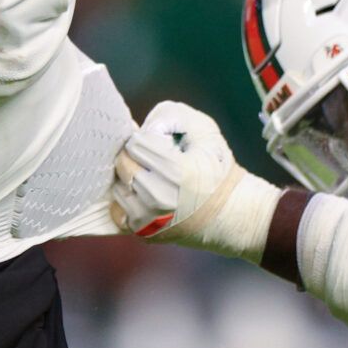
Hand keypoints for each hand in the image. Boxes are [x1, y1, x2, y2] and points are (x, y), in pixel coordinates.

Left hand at [111, 100, 279, 259]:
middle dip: (134, 154)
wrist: (230, 214)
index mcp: (176, 171)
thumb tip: (141, 126)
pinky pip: (117, 209)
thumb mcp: (206, 130)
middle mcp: (158, 197)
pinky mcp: (143, 232)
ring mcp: (148, 219)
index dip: (146, 137)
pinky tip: (143, 193)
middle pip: (122, 163)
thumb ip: (173, 114)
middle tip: (152, 157)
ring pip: (117, 185)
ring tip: (150, 175)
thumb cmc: (217, 168)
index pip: (135, 143)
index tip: (160, 143)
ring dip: (129, 176)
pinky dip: (126, 198)